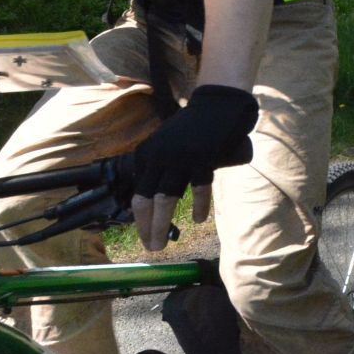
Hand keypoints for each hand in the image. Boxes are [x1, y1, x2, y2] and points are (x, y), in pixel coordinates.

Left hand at [128, 86, 257, 250]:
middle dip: (145, 227)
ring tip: (161, 244)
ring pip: (165, 199)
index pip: (137, 195)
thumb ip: (158, 167)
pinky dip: (198, 206)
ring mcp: (179, 158)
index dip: (139, 219)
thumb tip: (153, 199)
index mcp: (145, 155)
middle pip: (145, 200)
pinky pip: (198, 189)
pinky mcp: (201, 158)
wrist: (216, 105)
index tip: (145, 234)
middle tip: (151, 248)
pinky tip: (198, 220)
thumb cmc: (191, 128)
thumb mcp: (164, 145)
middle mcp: (157, 157)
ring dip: (161, 225)